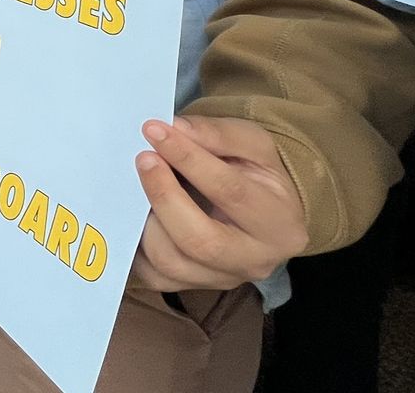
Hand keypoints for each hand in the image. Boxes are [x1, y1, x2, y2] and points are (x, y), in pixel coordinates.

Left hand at [131, 115, 308, 290]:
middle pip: (201, 240)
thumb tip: (175, 128)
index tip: (154, 130)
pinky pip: (154, 274)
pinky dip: (136, 245)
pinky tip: (135, 214)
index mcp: (279, 223)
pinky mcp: (193, 286)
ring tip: (137, 186)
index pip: (230, 191)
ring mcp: (223, 279)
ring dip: (145, 220)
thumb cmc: (257, 174)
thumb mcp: (252, 144)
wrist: (265, 210)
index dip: (188, 158)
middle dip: (164, 196)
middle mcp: (256, 260)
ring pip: (171, 261)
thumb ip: (216, 134)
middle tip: (144, 159)